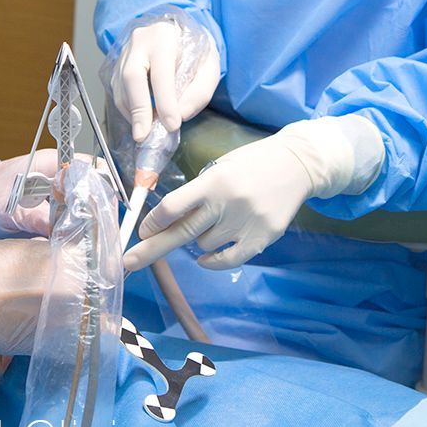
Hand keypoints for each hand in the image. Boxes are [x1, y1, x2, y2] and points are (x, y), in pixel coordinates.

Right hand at [106, 11, 220, 142]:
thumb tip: (181, 115)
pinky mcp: (117, 64)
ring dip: (133, 113)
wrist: (176, 29)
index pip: (162, 73)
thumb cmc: (194, 47)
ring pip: (121, 86)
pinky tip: (142, 118)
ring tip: (148, 129)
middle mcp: (139, 42)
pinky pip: (117, 91)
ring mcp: (124, 52)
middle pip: (132, 77)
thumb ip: (200, 90)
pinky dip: (129, 109)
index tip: (172, 125)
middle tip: (143, 136)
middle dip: (138, 110)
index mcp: (164, 37)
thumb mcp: (209, 64)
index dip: (165, 102)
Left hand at [122, 134, 315, 271]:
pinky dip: (212, 261)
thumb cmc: (251, 164)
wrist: (297, 165)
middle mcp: (228, 203)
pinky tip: (207, 257)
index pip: (174, 205)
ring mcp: (246, 223)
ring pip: (205, 246)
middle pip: (182, 233)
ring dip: (200, 240)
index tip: (141, 231)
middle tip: (128, 262)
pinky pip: (227, 259)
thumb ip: (198, 194)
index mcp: (214, 181)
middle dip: (151, 249)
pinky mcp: (263, 238)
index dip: (154, 221)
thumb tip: (166, 223)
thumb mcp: (220, 168)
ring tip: (218, 220)